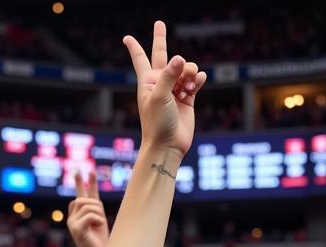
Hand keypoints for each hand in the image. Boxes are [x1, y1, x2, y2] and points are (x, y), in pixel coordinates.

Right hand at [67, 171, 108, 246]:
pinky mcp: (76, 229)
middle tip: (101, 219)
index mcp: (77, 216)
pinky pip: (91, 215)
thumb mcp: (98, 219)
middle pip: (84, 199)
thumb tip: (80, 194)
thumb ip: (93, 206)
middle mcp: (72, 218)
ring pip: (88, 206)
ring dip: (99, 214)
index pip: (80, 195)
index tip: (85, 171)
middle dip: (97, 206)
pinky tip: (99, 227)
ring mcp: (72, 224)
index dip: (82, 183)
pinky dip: (99, 220)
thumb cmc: (99, 240)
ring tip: (100, 225)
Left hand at [124, 21, 205, 160]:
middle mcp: (161, 83)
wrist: (168, 146)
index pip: (140, 59)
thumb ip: (169, 75)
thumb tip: (181, 59)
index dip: (134, 47)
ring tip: (188, 86)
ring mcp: (175, 90)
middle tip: (159, 23)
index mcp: (148, 81)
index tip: (126, 38)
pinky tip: (198, 83)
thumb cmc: (157, 124)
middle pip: (161, 55)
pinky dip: (199, 79)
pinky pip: (196, 80)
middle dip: (161, 39)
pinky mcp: (188, 98)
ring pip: (186, 68)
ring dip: (190, 72)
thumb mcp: (160, 97)